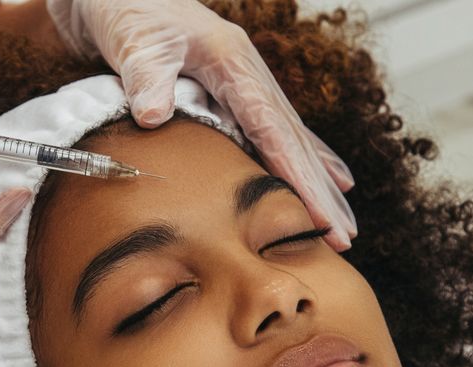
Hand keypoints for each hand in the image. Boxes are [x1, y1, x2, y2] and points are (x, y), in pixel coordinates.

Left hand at [45, 0, 356, 250]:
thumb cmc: (126, 12)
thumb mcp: (134, 40)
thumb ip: (146, 75)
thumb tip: (154, 116)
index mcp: (233, 63)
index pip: (275, 131)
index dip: (300, 176)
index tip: (321, 214)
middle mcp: (249, 75)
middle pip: (295, 141)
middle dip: (323, 192)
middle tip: (346, 238)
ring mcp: (246, 84)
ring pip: (293, 141)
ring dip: (321, 184)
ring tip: (344, 224)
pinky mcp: (235, 93)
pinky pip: (277, 134)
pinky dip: (305, 160)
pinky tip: (331, 181)